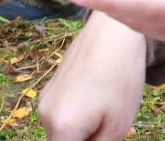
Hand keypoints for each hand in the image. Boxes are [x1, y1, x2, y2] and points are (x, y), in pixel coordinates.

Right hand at [38, 11, 148, 139]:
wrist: (112, 33)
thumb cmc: (120, 81)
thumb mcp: (117, 127)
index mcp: (61, 128)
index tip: (102, 136)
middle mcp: (44, 115)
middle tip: (108, 128)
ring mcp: (44, 100)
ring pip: (62, 135)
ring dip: (81, 135)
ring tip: (106, 116)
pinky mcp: (49, 89)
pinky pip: (61, 118)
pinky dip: (76, 122)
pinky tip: (98, 104)